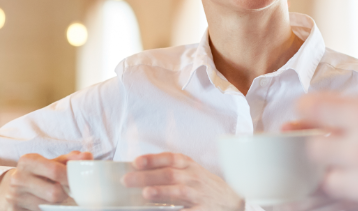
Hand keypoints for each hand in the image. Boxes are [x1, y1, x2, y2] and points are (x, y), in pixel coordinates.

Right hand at [0, 151, 92, 210]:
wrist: (6, 188)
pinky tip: (44, 204)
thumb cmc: (35, 174)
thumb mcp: (48, 163)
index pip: (55, 170)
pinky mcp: (14, 210)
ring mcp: (14, 196)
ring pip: (47, 206)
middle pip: (54, 193)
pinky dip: (46, 210)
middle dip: (65, 194)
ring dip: (56, 204)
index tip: (79, 182)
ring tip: (54, 197)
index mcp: (28, 161)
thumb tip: (87, 157)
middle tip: (67, 192)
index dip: (70, 178)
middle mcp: (18, 178)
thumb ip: (68, 160)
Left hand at [123, 152, 243, 210]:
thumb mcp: (190, 171)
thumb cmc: (201, 185)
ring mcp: (199, 195)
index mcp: (189, 165)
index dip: (153, 159)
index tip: (135, 162)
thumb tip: (137, 173)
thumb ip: (169, 170)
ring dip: (162, 192)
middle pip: (170, 174)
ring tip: (146, 193)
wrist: (231, 200)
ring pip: (179, 191)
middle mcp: (194, 178)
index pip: (170, 159)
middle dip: (147, 177)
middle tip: (126, 180)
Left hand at [294, 38, 357, 203]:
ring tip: (344, 164)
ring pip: (328, 181)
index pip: (315, 110)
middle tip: (325, 137)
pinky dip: (351, 193)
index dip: (305, 108)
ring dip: (332, 171)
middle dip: (317, 141)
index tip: (305, 109)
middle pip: (313, 149)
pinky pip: (352, 202)